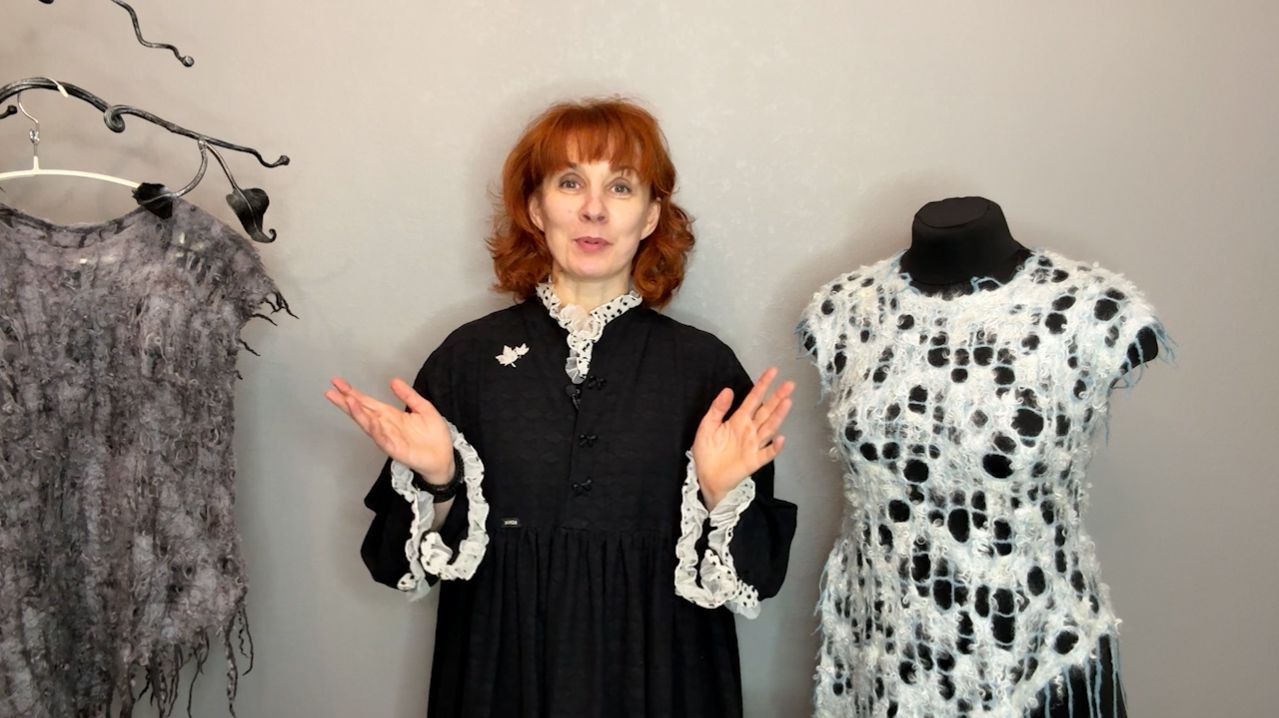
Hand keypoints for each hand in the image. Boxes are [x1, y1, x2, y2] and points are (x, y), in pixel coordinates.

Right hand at [325, 376, 455, 484]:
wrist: (444, 456)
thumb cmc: (433, 435)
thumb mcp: (423, 408)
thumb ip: (408, 395)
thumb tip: (393, 380)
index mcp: (390, 415)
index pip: (367, 402)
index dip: (352, 392)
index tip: (338, 382)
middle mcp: (385, 426)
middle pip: (361, 412)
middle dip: (346, 402)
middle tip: (331, 391)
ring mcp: (388, 438)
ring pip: (369, 425)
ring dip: (358, 414)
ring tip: (349, 402)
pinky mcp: (396, 450)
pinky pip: (384, 440)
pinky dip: (378, 431)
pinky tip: (372, 422)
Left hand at [691, 367, 793, 509]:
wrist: (705, 476)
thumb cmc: (706, 452)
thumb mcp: (707, 425)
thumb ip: (718, 408)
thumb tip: (728, 390)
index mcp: (738, 420)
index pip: (753, 399)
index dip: (763, 385)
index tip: (772, 371)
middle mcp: (749, 430)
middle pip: (766, 410)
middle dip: (777, 397)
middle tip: (789, 384)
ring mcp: (754, 445)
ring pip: (769, 427)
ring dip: (778, 415)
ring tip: (787, 402)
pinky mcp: (754, 460)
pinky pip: (767, 453)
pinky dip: (775, 447)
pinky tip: (781, 438)